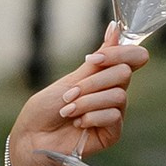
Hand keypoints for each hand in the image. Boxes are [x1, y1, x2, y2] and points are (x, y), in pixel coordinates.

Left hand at [6, 23, 140, 165]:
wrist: (32, 137)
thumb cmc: (46, 109)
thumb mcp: (70, 80)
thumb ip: (97, 60)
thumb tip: (115, 28)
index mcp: (105, 76)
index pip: (134, 57)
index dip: (121, 52)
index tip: (93, 59)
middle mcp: (113, 92)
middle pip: (124, 72)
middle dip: (93, 82)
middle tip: (69, 93)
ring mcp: (114, 113)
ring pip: (118, 96)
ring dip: (87, 101)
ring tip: (68, 111)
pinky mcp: (113, 133)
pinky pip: (114, 116)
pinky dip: (91, 117)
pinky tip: (77, 124)